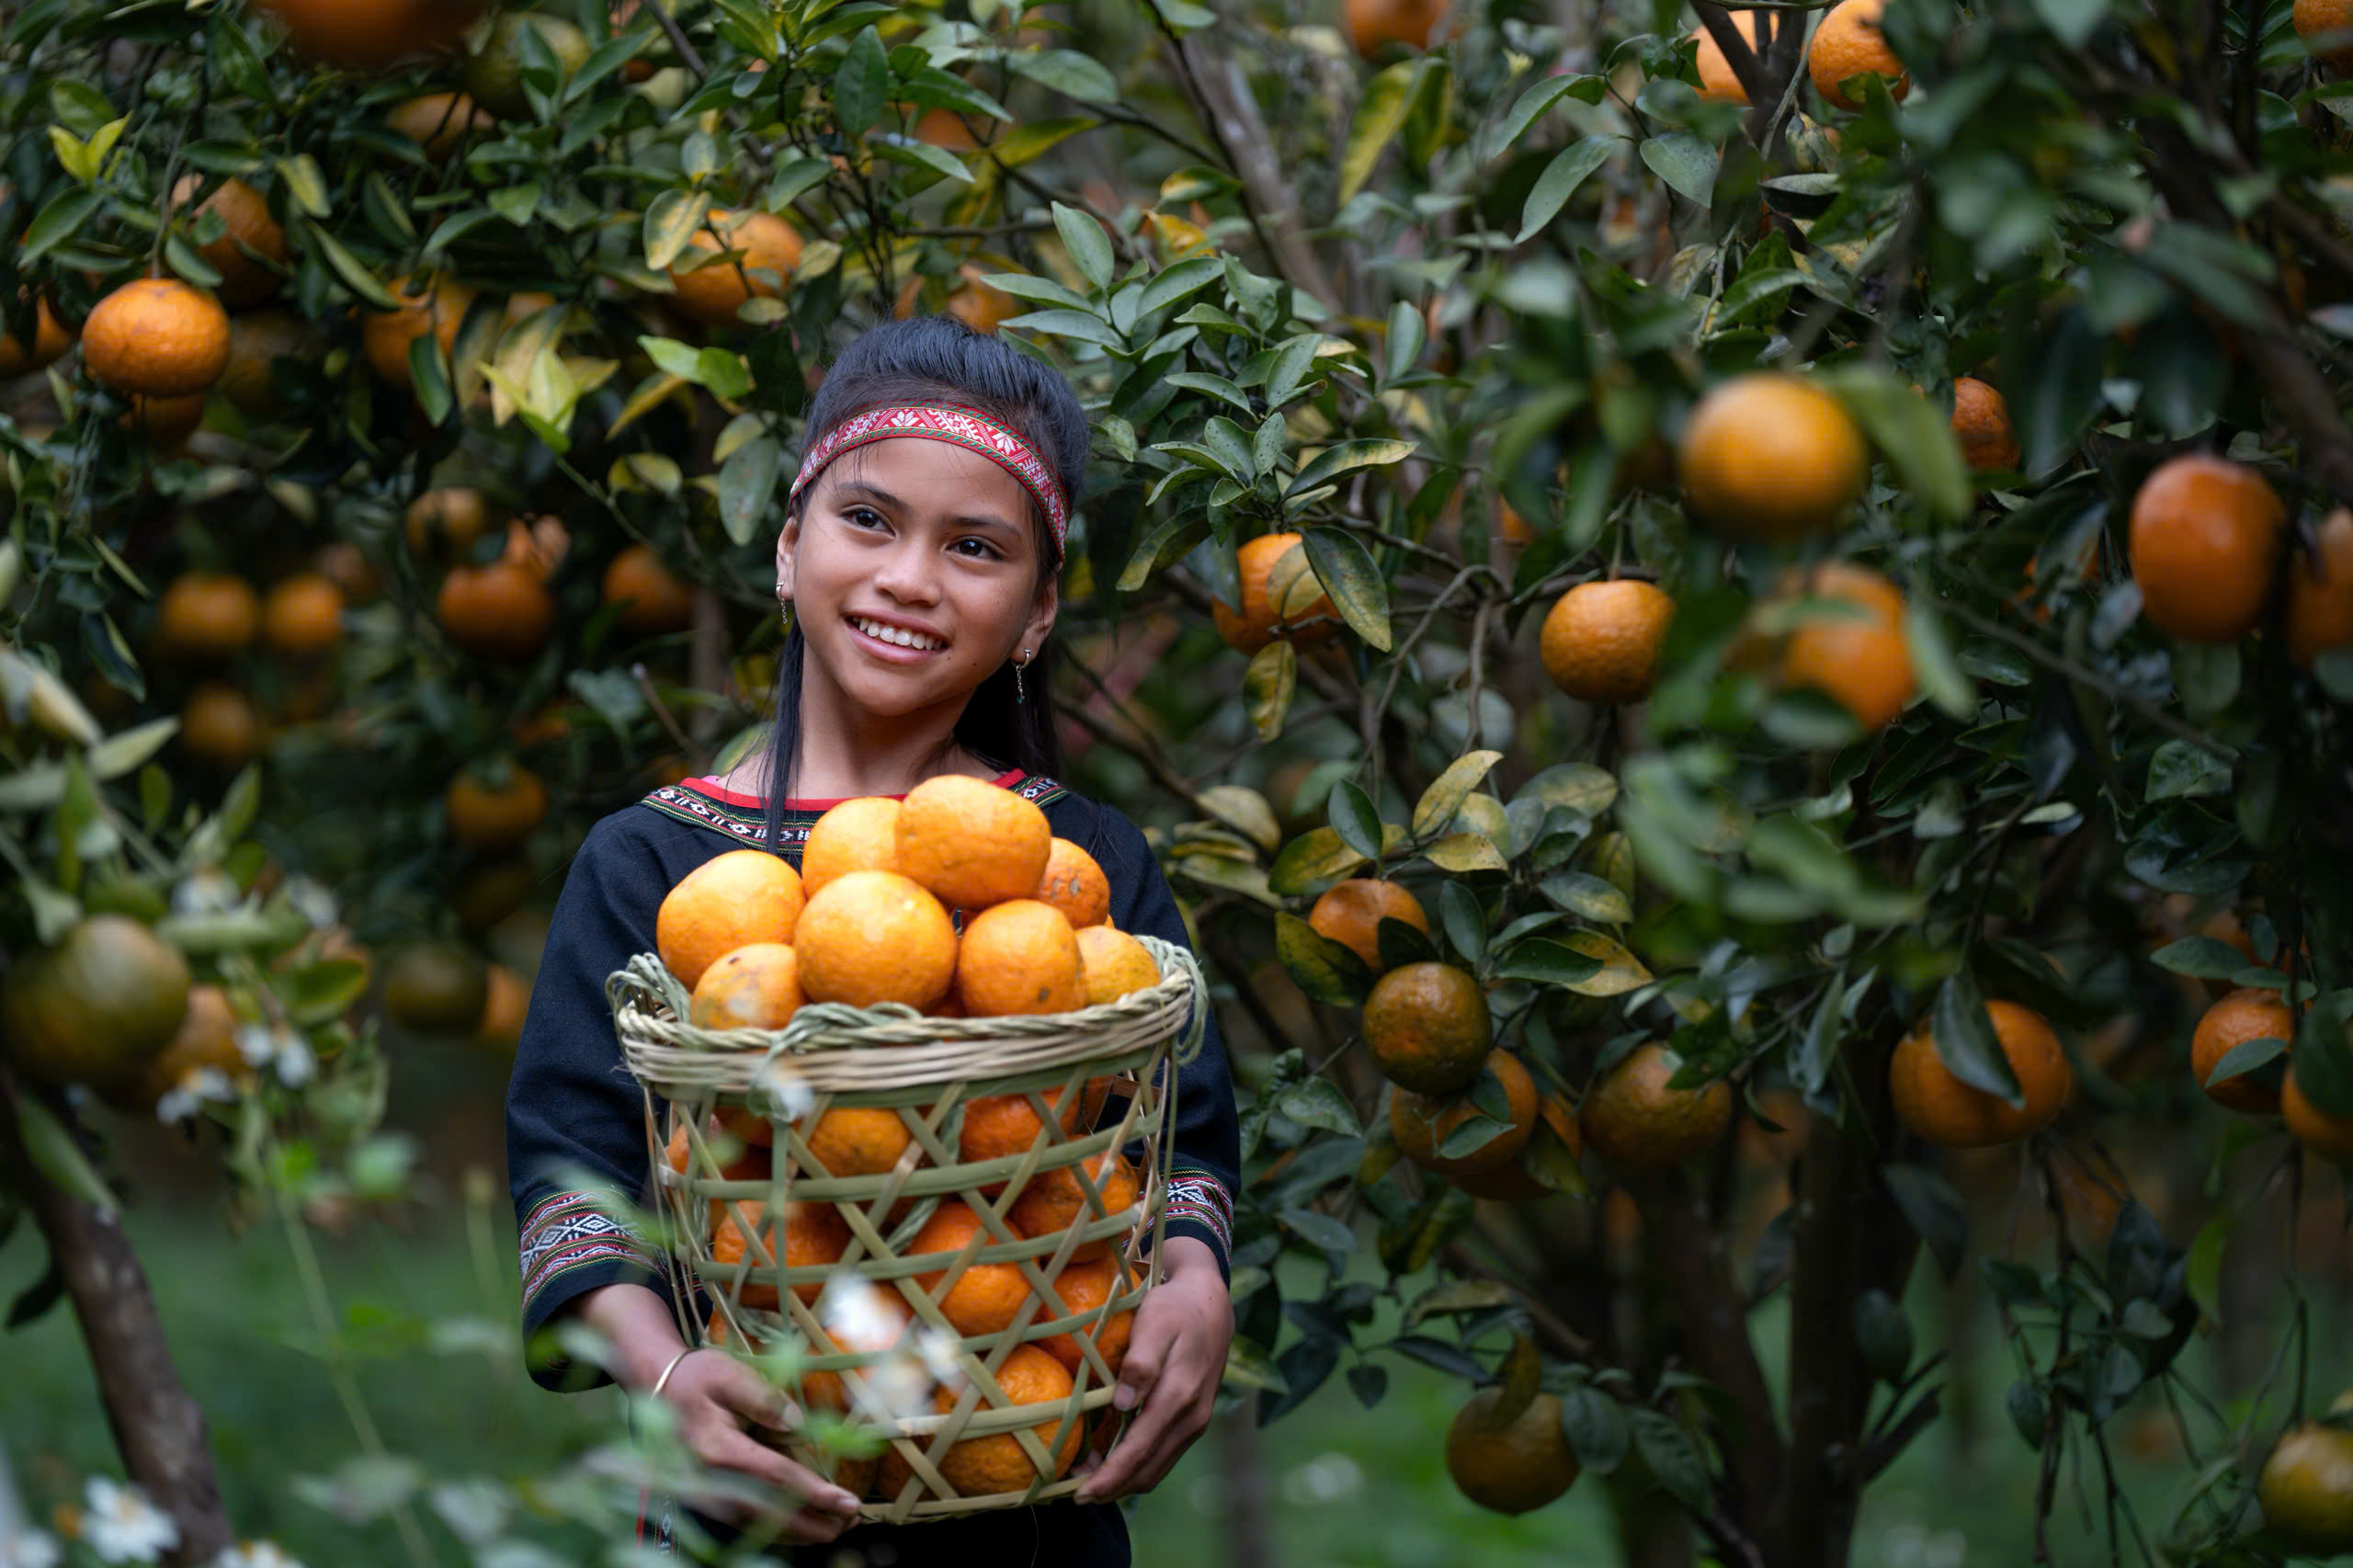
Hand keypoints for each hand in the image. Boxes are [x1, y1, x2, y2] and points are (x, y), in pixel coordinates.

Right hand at [658, 1349, 861, 1543]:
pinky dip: (776, 1529)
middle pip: (768, 1513)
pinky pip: (745, 1521)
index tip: (846, 1501)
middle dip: (813, 1522)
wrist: (657, 1388)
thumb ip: (763, 1398)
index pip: (775, 1477)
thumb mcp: (729, 1374)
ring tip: (836, 1529)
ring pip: (757, 1525)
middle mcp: (711, 1481)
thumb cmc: (697, 1378)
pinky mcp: (707, 1497)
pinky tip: (801, 1529)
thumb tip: (798, 1423)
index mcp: (718, 1450)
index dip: (813, 1492)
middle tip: (851, 1522)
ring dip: (798, 1531)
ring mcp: (706, 1494)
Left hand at [1073, 1237, 1233, 1502]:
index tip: (1079, 1494)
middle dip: (1110, 1488)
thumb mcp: (1155, 1323)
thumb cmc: (1175, 1309)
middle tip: (1071, 1493)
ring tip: (1084, 1481)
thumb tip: (1122, 1404)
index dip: (1108, 1477)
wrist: (1211, 1303)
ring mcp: (1194, 1423)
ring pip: (1155, 1469)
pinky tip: (1109, 1461)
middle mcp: (1191, 1419)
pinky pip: (1161, 1456)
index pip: (1138, 1451)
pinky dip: (1136, 1467)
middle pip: (1147, 1471)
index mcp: (1179, 1397)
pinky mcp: (1191, 1421)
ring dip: (1122, 1481)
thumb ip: (1141, 1364)